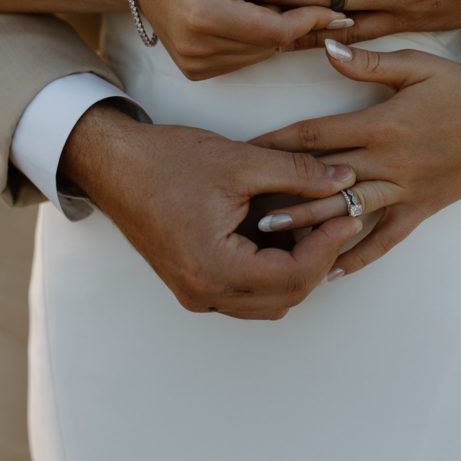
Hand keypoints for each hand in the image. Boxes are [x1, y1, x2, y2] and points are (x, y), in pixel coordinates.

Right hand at [59, 102, 361, 318]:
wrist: (114, 163)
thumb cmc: (168, 161)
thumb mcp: (241, 161)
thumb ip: (298, 174)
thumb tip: (343, 180)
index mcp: (215, 268)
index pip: (293, 277)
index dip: (328, 247)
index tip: (346, 214)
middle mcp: (204, 292)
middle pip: (284, 297)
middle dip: (317, 259)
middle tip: (335, 218)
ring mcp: (196, 292)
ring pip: (267, 300)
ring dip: (295, 267)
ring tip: (308, 222)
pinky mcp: (192, 282)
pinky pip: (245, 291)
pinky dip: (269, 268)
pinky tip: (277, 229)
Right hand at [133, 0, 351, 78]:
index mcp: (206, 14)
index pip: (276, 29)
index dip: (310, 19)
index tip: (337, 7)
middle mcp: (197, 46)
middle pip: (271, 44)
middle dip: (294, 22)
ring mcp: (194, 64)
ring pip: (261, 54)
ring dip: (274, 32)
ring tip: (265, 1)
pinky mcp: (194, 72)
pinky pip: (243, 60)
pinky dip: (254, 41)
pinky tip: (241, 17)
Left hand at [253, 40, 460, 277]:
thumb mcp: (417, 66)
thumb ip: (368, 63)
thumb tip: (328, 48)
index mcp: (380, 125)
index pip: (316, 135)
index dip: (276, 142)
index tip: (243, 150)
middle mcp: (388, 163)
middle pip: (323, 181)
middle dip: (282, 193)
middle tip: (242, 207)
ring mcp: (404, 191)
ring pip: (348, 213)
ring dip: (309, 226)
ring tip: (272, 239)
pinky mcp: (421, 209)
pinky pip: (387, 239)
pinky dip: (361, 256)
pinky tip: (333, 271)